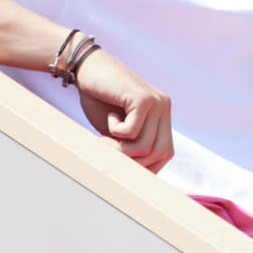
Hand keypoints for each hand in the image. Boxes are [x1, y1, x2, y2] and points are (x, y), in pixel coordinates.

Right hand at [73, 48, 173, 172]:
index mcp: (162, 116)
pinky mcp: (144, 99)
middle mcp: (164, 108)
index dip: (145, 166)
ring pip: (146, 146)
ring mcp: (157, 102)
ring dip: (120, 149)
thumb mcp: (118, 132)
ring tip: (105, 137)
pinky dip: (115, 132)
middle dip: (133, 161)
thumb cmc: (99, 102)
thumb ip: (132, 148)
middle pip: (161, 154)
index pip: (165, 154)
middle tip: (109, 149)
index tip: (121, 165)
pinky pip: (132, 132)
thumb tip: (138, 183)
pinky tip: (110, 116)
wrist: (87, 69)